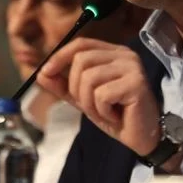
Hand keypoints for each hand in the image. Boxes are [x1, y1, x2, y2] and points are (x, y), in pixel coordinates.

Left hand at [36, 37, 160, 155]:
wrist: (142, 138)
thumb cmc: (117, 116)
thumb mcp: (84, 99)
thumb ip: (63, 86)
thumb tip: (40, 73)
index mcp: (113, 53)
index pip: (81, 44)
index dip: (60, 56)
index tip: (45, 72)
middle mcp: (125, 55)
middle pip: (82, 60)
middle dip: (76, 88)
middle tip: (91, 106)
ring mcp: (132, 67)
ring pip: (89, 78)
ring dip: (90, 103)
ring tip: (106, 112)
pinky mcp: (136, 83)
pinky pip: (102, 94)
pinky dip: (103, 111)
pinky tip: (116, 116)